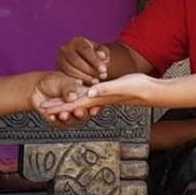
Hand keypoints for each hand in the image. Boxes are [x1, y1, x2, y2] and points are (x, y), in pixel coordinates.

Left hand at [30, 71, 101, 125]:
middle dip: (82, 114)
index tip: (93, 109)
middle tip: (78, 111)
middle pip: (85, 114)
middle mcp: (79, 106)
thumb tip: (73, 97)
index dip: (96, 107)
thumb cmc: (53, 81)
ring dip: (68, 118)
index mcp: (85, 95)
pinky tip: (52, 115)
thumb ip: (69, 88)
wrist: (36, 88)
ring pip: (73, 120)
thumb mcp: (63, 80)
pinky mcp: (59, 121)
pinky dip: (56, 120)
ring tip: (63, 114)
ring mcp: (70, 115)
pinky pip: (60, 123)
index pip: (94, 103)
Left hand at [37, 73, 159, 117]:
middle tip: (42, 109)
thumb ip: (106, 89)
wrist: (153, 91)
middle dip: (58, 107)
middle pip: (74, 105)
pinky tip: (76, 100)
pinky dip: (79, 101)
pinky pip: (89, 99)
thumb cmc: (140, 87)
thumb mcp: (122, 85)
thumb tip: (89, 93)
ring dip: (66, 106)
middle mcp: (99, 100)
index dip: (59, 105)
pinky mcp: (107, 95)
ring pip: (80, 103)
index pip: (75, 103)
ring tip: (54, 107)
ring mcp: (103, 98)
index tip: (45, 108)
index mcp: (99, 98)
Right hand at [58, 36, 108, 83]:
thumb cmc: (95, 56)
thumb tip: (101, 56)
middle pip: (76, 60)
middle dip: (89, 70)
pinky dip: (78, 81)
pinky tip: (88, 84)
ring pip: (70, 69)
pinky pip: (66, 76)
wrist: (86, 62)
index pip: (85, 50)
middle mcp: (66, 49)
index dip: (95, 61)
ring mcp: (60, 59)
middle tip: (100, 77)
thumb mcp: (102, 52)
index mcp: (77, 41)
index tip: (103, 70)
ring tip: (95, 81)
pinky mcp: (59, 70)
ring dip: (84, 77)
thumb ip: (103, 53)